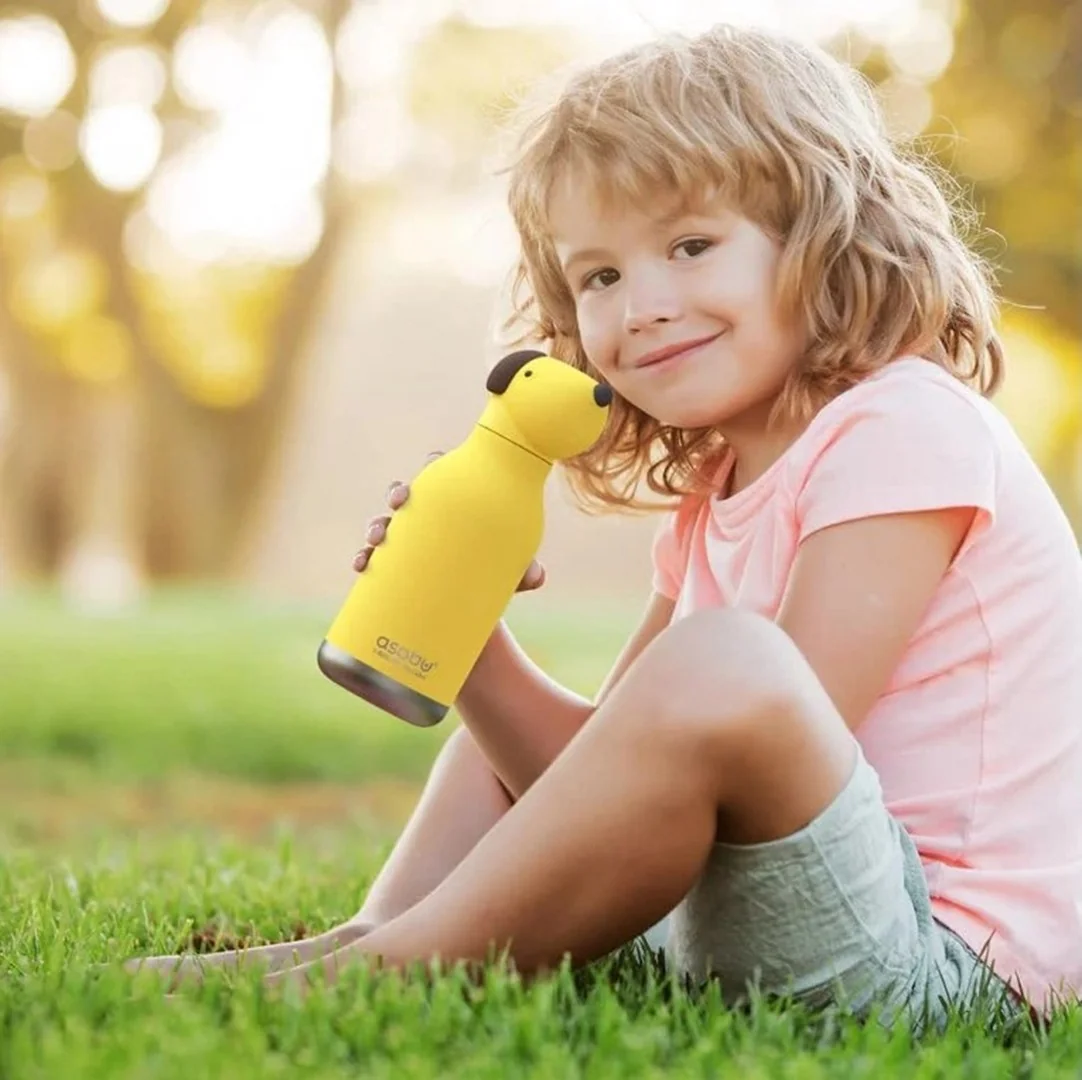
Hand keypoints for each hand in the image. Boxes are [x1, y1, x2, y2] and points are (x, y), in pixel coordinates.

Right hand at [352, 451, 545, 590]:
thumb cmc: (494, 584)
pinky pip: (371, 561)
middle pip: (406, 496)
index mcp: (454, 512)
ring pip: (383, 526)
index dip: (432, 465)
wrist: (475, 625)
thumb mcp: (509, 576)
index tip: (431, 464)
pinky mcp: (394, 575)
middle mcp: (426, 524)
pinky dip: (363, 559)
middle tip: (400, 503)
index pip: (441, 477)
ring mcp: (408, 548)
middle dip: (398, 493)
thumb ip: (523, 572)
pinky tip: (361, 565)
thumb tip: (535, 576)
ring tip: (377, 540)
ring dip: (375, 526)